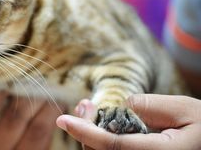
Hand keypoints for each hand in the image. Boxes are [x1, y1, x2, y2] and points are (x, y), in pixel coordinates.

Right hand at [0, 76, 60, 149]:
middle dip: (31, 90)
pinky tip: (57, 104)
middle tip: (41, 69)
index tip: (16, 65)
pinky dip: (54, 121)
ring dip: (48, 105)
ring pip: (37, 130)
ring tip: (53, 84)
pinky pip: (46, 142)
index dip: (6, 80)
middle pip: (16, 114)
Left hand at [56, 94, 200, 149]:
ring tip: (88, 108)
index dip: (85, 132)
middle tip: (84, 104)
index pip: (114, 146)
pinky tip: (99, 123)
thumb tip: (121, 105)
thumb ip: (151, 106)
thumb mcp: (185, 110)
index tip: (64, 120)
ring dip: (91, 133)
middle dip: (85, 129)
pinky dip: (101, 139)